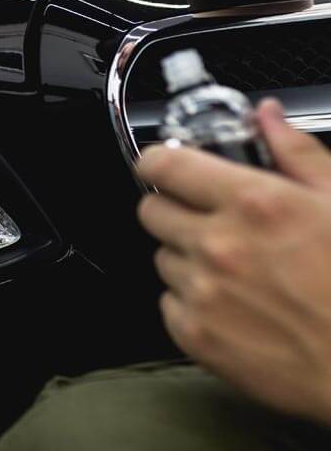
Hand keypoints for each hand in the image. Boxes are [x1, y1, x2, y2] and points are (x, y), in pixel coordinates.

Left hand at [138, 99, 330, 423]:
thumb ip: (298, 154)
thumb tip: (266, 116)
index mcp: (254, 204)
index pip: (164, 165)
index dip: (160, 162)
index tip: (168, 168)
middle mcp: (218, 245)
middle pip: (152, 210)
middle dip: (175, 209)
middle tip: (211, 220)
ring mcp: (202, 292)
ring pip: (162, 257)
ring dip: (188, 257)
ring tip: (238, 270)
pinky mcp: (194, 334)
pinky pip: (168, 302)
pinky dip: (192, 301)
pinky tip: (235, 305)